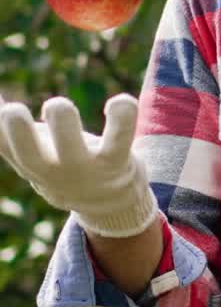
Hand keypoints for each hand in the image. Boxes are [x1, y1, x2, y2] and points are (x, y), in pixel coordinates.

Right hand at [0, 94, 156, 237]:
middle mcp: (52, 169)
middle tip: (13, 111)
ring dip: (62, 119)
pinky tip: (122, 101)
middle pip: (29, 153)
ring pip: (71, 145)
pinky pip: (120, 137)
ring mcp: (85, 167)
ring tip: (58, 105)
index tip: (0, 108)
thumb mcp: (34, 151)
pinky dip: (122, 115)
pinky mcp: (116, 160)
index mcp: (28, 162)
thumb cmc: (63, 165)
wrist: (109, 204)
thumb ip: (11, 129)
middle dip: (18, 130)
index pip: (4, 145)